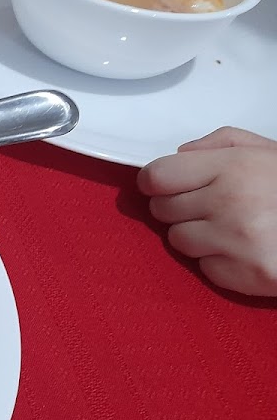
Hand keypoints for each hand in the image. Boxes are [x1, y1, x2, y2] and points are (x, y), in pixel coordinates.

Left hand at [138, 127, 276, 296]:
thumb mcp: (267, 150)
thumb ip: (219, 144)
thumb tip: (178, 155)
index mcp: (233, 168)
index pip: (158, 176)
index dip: (154, 182)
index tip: (161, 185)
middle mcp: (230, 203)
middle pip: (162, 210)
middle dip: (178, 208)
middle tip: (207, 206)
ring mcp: (237, 242)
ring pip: (178, 241)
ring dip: (198, 236)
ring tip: (232, 228)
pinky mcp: (246, 275)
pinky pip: (204, 268)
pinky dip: (219, 262)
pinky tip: (245, 250)